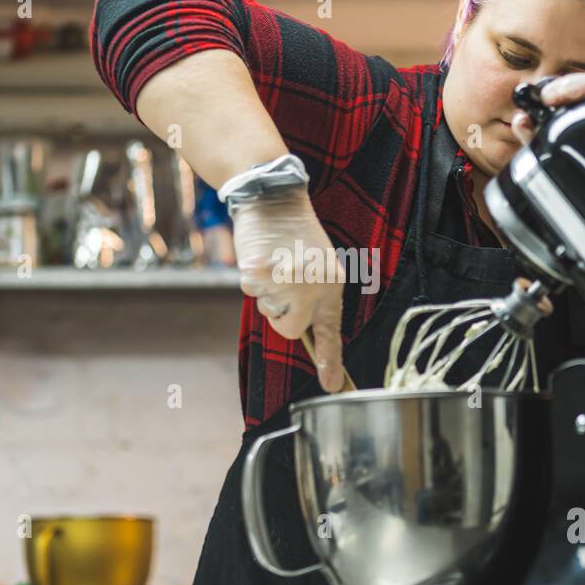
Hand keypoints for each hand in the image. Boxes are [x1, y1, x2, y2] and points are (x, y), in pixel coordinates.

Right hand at [231, 189, 345, 392]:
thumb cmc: (295, 234)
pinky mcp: (259, 275)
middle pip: (288, 328)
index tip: (333, 386)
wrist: (274, 199)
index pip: (330, 331)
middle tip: (284, 281)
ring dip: (267, 291)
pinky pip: (251, 292)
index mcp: (332, 286)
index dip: (330, 361)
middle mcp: (312, 288)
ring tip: (275, 261)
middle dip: (281, 313)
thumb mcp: (318, 266)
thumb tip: (302, 328)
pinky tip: (262, 256)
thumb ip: (314, 298)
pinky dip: (252, 277)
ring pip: (268, 310)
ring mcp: (285, 283)